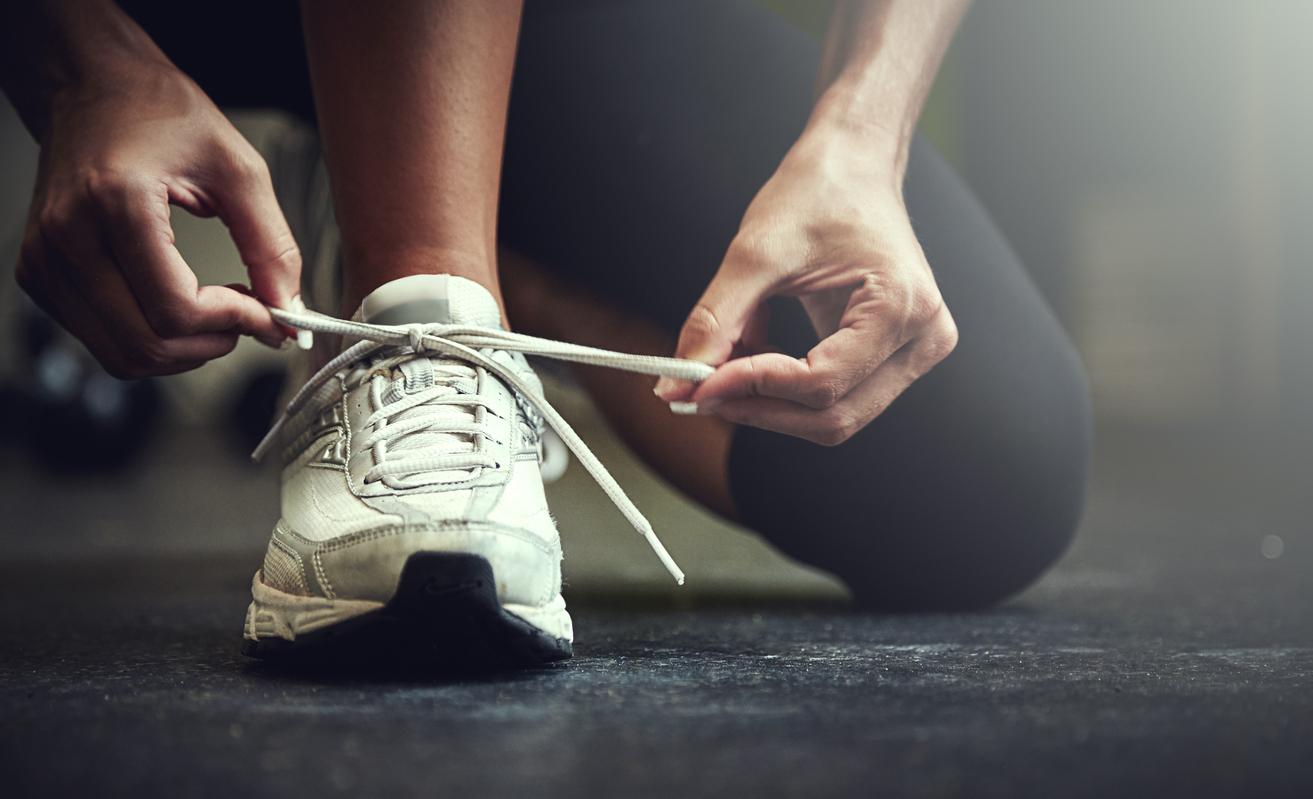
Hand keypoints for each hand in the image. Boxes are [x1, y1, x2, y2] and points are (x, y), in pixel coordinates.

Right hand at [15, 58, 300, 377]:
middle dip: (212, 343)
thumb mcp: (238, 168)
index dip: (235, 323)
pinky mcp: (40, 274)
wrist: (92, 86)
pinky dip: (152, 338)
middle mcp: (67, 237)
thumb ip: (271, 245)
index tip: (269, 313)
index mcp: (114, 202)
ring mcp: (45, 260)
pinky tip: (180, 303)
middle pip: (147, 344)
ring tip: (217, 308)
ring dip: (184, 349)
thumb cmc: (158, 112)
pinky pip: (104, 340)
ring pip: (124, 355)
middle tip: (248, 314)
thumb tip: (290, 310)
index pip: (176, 309)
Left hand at [655, 127, 957, 445]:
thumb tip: (676, 385)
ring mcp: (916, 351)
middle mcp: (923, 337)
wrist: (853, 165)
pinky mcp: (897, 357)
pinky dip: (786, 390)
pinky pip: (838, 397)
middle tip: (700, 393)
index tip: (698, 386)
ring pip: (835, 416)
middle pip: (834, 415)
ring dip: (771, 404)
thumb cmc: (817, 193)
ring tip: (725, 369)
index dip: (754, 389)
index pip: (822, 383)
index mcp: (902, 305)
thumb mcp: (755, 253)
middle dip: (761, 408)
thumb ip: (717, 322)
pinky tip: (755, 357)